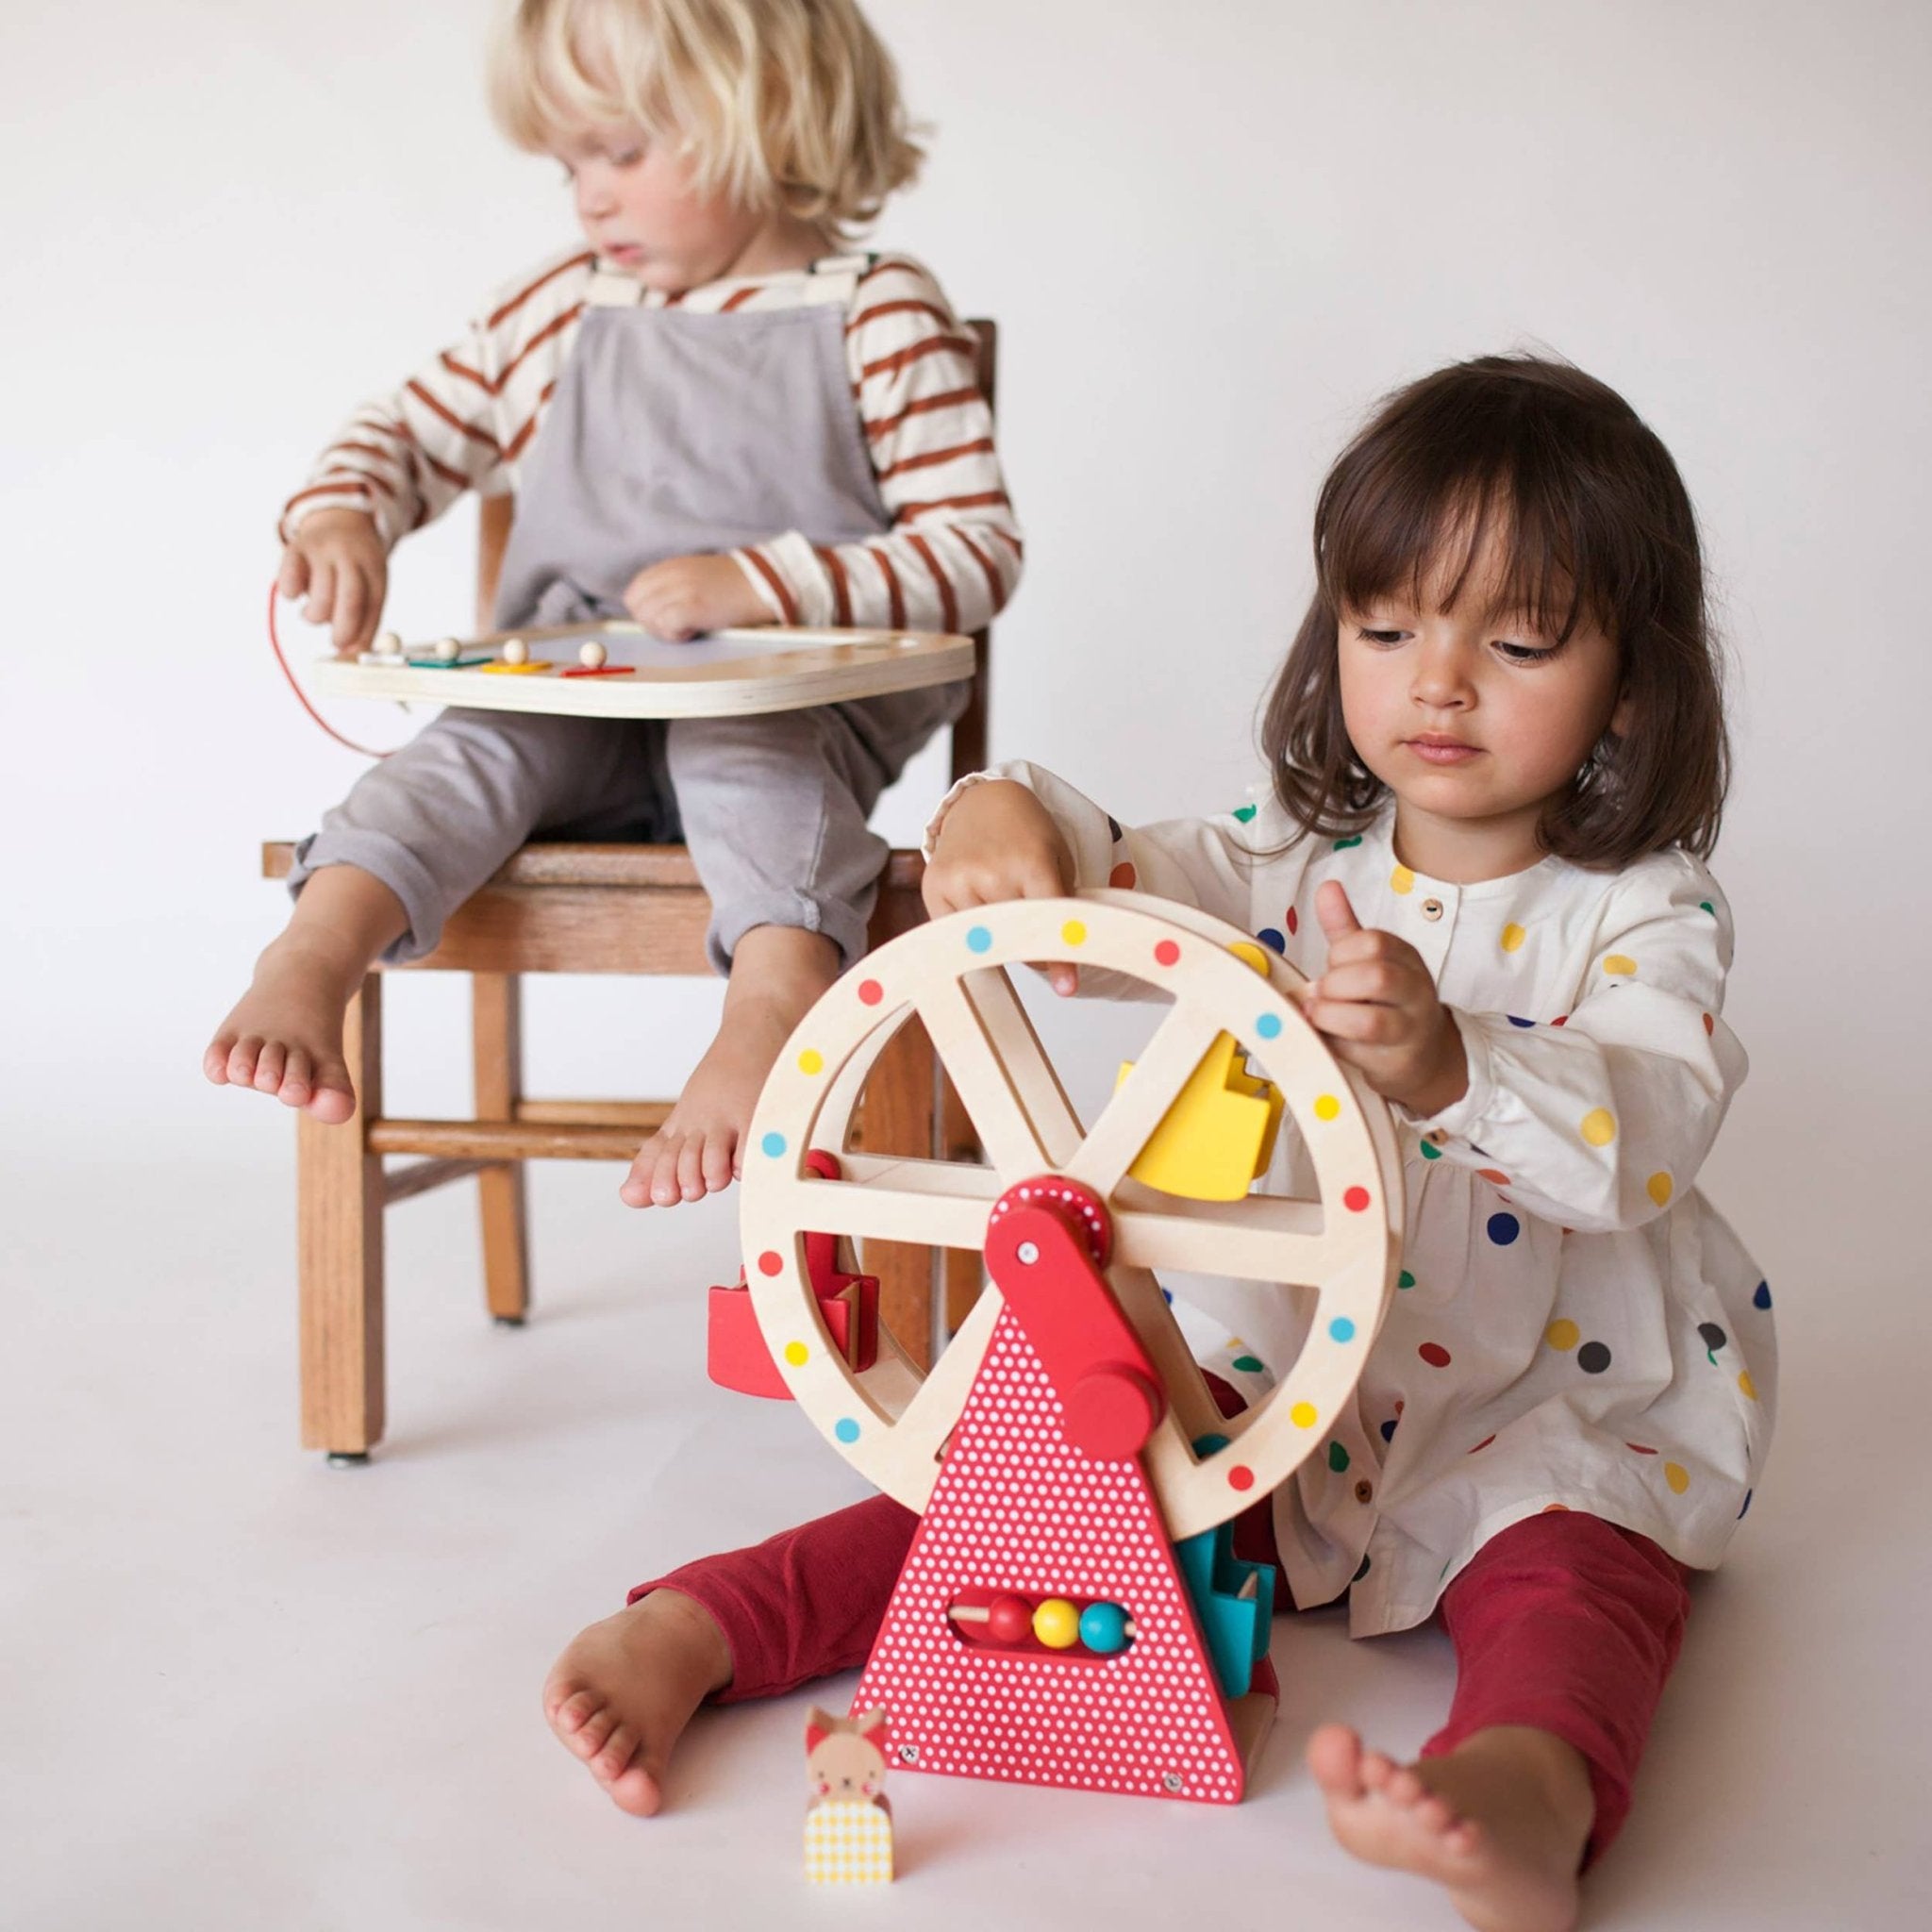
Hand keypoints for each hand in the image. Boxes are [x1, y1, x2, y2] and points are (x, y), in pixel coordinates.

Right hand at [277, 508, 386, 656]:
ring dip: (316, 615)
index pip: (373, 605)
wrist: (340, 518)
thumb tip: (351, 653)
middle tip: (335, 642)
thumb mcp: (370, 581)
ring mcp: (324, 549)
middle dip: (343, 629)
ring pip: (321, 594)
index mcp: (375, 568)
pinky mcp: (297, 547)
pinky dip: (291, 593)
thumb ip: (365, 617)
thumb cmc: (355, 564)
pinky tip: (295, 595)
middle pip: (351, 599)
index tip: (353, 652)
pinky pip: (291, 578)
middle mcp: (351, 556)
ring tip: (314, 614)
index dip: (363, 633)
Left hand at [623, 554, 770, 639]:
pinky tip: (693, 631)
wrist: (762, 585)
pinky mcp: (692, 606)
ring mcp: (681, 590)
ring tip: (688, 627)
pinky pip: (666, 626)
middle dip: (652, 623)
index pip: (634, 592)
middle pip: (637, 607)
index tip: (665, 618)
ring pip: (649, 618)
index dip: (645, 611)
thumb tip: (650, 610)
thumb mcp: (695, 574)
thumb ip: (670, 585)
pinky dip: (676, 634)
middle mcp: (671, 575)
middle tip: (676, 627)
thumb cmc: (733, 586)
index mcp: (670, 567)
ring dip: (665, 630)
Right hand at [923, 780, 1080, 993]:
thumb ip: (1061, 905)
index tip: (1068, 988)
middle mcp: (992, 872)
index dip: (1061, 958)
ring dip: (999, 939)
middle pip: (1017, 939)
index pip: (1049, 920)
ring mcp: (959, 881)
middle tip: (1036, 935)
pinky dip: (972, 932)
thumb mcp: (1057, 860)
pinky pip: (956, 934)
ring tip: (1003, 902)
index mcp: (1031, 861)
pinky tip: (979, 906)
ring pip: (985, 941)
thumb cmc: (1027, 833)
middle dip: (1031, 946)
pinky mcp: (934, 888)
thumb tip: (1055, 959)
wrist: (983, 802)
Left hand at [1305, 881, 1467, 1114]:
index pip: (1373, 943)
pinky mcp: (1398, 1063)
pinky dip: (1334, 1045)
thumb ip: (1346, 927)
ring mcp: (1410, 1030)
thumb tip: (1327, 887)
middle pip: (1377, 977)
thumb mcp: (1369, 960)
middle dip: (1336, 985)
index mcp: (1406, 958)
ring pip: (1370, 1022)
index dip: (1341, 953)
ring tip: (1317, 1014)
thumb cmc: (1386, 1001)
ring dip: (1331, 1017)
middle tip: (1320, 992)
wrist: (1425, 1055)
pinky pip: (1360, 1055)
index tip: (1331, 964)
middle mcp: (1415, 991)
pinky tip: (1327, 1038)